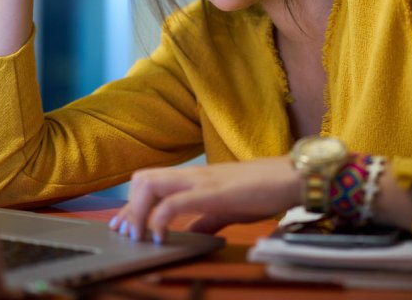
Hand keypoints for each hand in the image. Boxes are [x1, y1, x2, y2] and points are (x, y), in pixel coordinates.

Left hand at [109, 156, 301, 242]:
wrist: (290, 176)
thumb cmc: (262, 191)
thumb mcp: (227, 208)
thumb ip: (205, 220)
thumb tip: (189, 235)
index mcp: (194, 178)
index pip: (150, 182)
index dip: (130, 205)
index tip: (121, 225)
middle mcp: (192, 175)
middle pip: (142, 179)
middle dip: (128, 207)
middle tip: (127, 233)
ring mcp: (201, 181)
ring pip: (151, 185)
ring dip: (137, 212)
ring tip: (140, 236)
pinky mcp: (213, 192)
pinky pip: (175, 202)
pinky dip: (160, 219)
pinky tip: (161, 236)